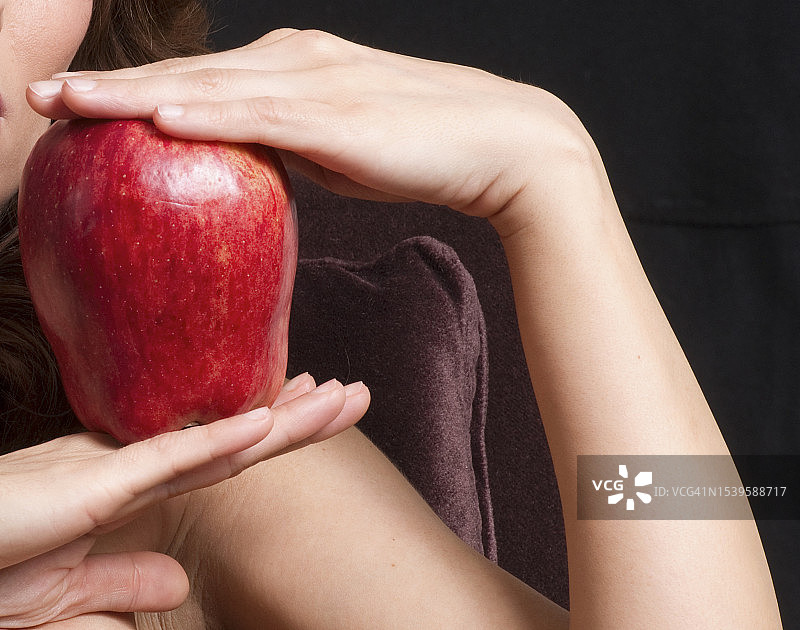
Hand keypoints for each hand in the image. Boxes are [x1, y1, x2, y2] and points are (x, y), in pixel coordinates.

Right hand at [0, 373, 367, 626]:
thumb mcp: (69, 585)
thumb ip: (126, 578)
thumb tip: (179, 583)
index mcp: (132, 482)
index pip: (222, 455)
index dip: (272, 432)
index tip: (312, 410)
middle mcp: (135, 464)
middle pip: (236, 438)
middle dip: (299, 416)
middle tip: (352, 393)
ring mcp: (116, 469)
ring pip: (219, 441)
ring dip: (284, 420)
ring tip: (340, 396)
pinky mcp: (91, 485)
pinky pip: (166, 461)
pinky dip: (218, 441)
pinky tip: (267, 424)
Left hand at [27, 29, 595, 230]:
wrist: (499, 141)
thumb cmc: (420, 148)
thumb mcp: (340, 144)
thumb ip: (291, 144)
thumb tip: (252, 163)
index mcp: (293, 66)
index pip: (199, 79)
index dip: (134, 91)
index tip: (77, 108)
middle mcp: (295, 61)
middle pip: (187, 73)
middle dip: (110, 88)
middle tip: (39, 98)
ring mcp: (316, 83)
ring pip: (209, 88)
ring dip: (133, 96)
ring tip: (67, 106)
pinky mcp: (339, 116)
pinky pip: (261, 117)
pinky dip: (206, 118)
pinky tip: (157, 121)